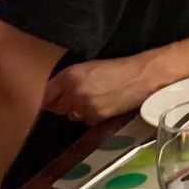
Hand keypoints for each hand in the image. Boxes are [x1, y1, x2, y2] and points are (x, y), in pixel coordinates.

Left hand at [43, 54, 160, 124]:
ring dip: (76, 111)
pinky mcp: (95, 117)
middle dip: (62, 104)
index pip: (46, 94)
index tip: (51, 99)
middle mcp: (73, 92)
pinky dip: (89, 116)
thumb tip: (55, 92)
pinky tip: (101, 107)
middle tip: (75, 98)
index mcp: (69, 75)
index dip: (48, 97)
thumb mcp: (89, 68)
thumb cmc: (118, 68)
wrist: (141, 77)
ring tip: (91, 102)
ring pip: (70, 115)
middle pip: (55, 107)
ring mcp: (84, 106)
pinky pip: (84, 120)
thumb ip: (70, 79)